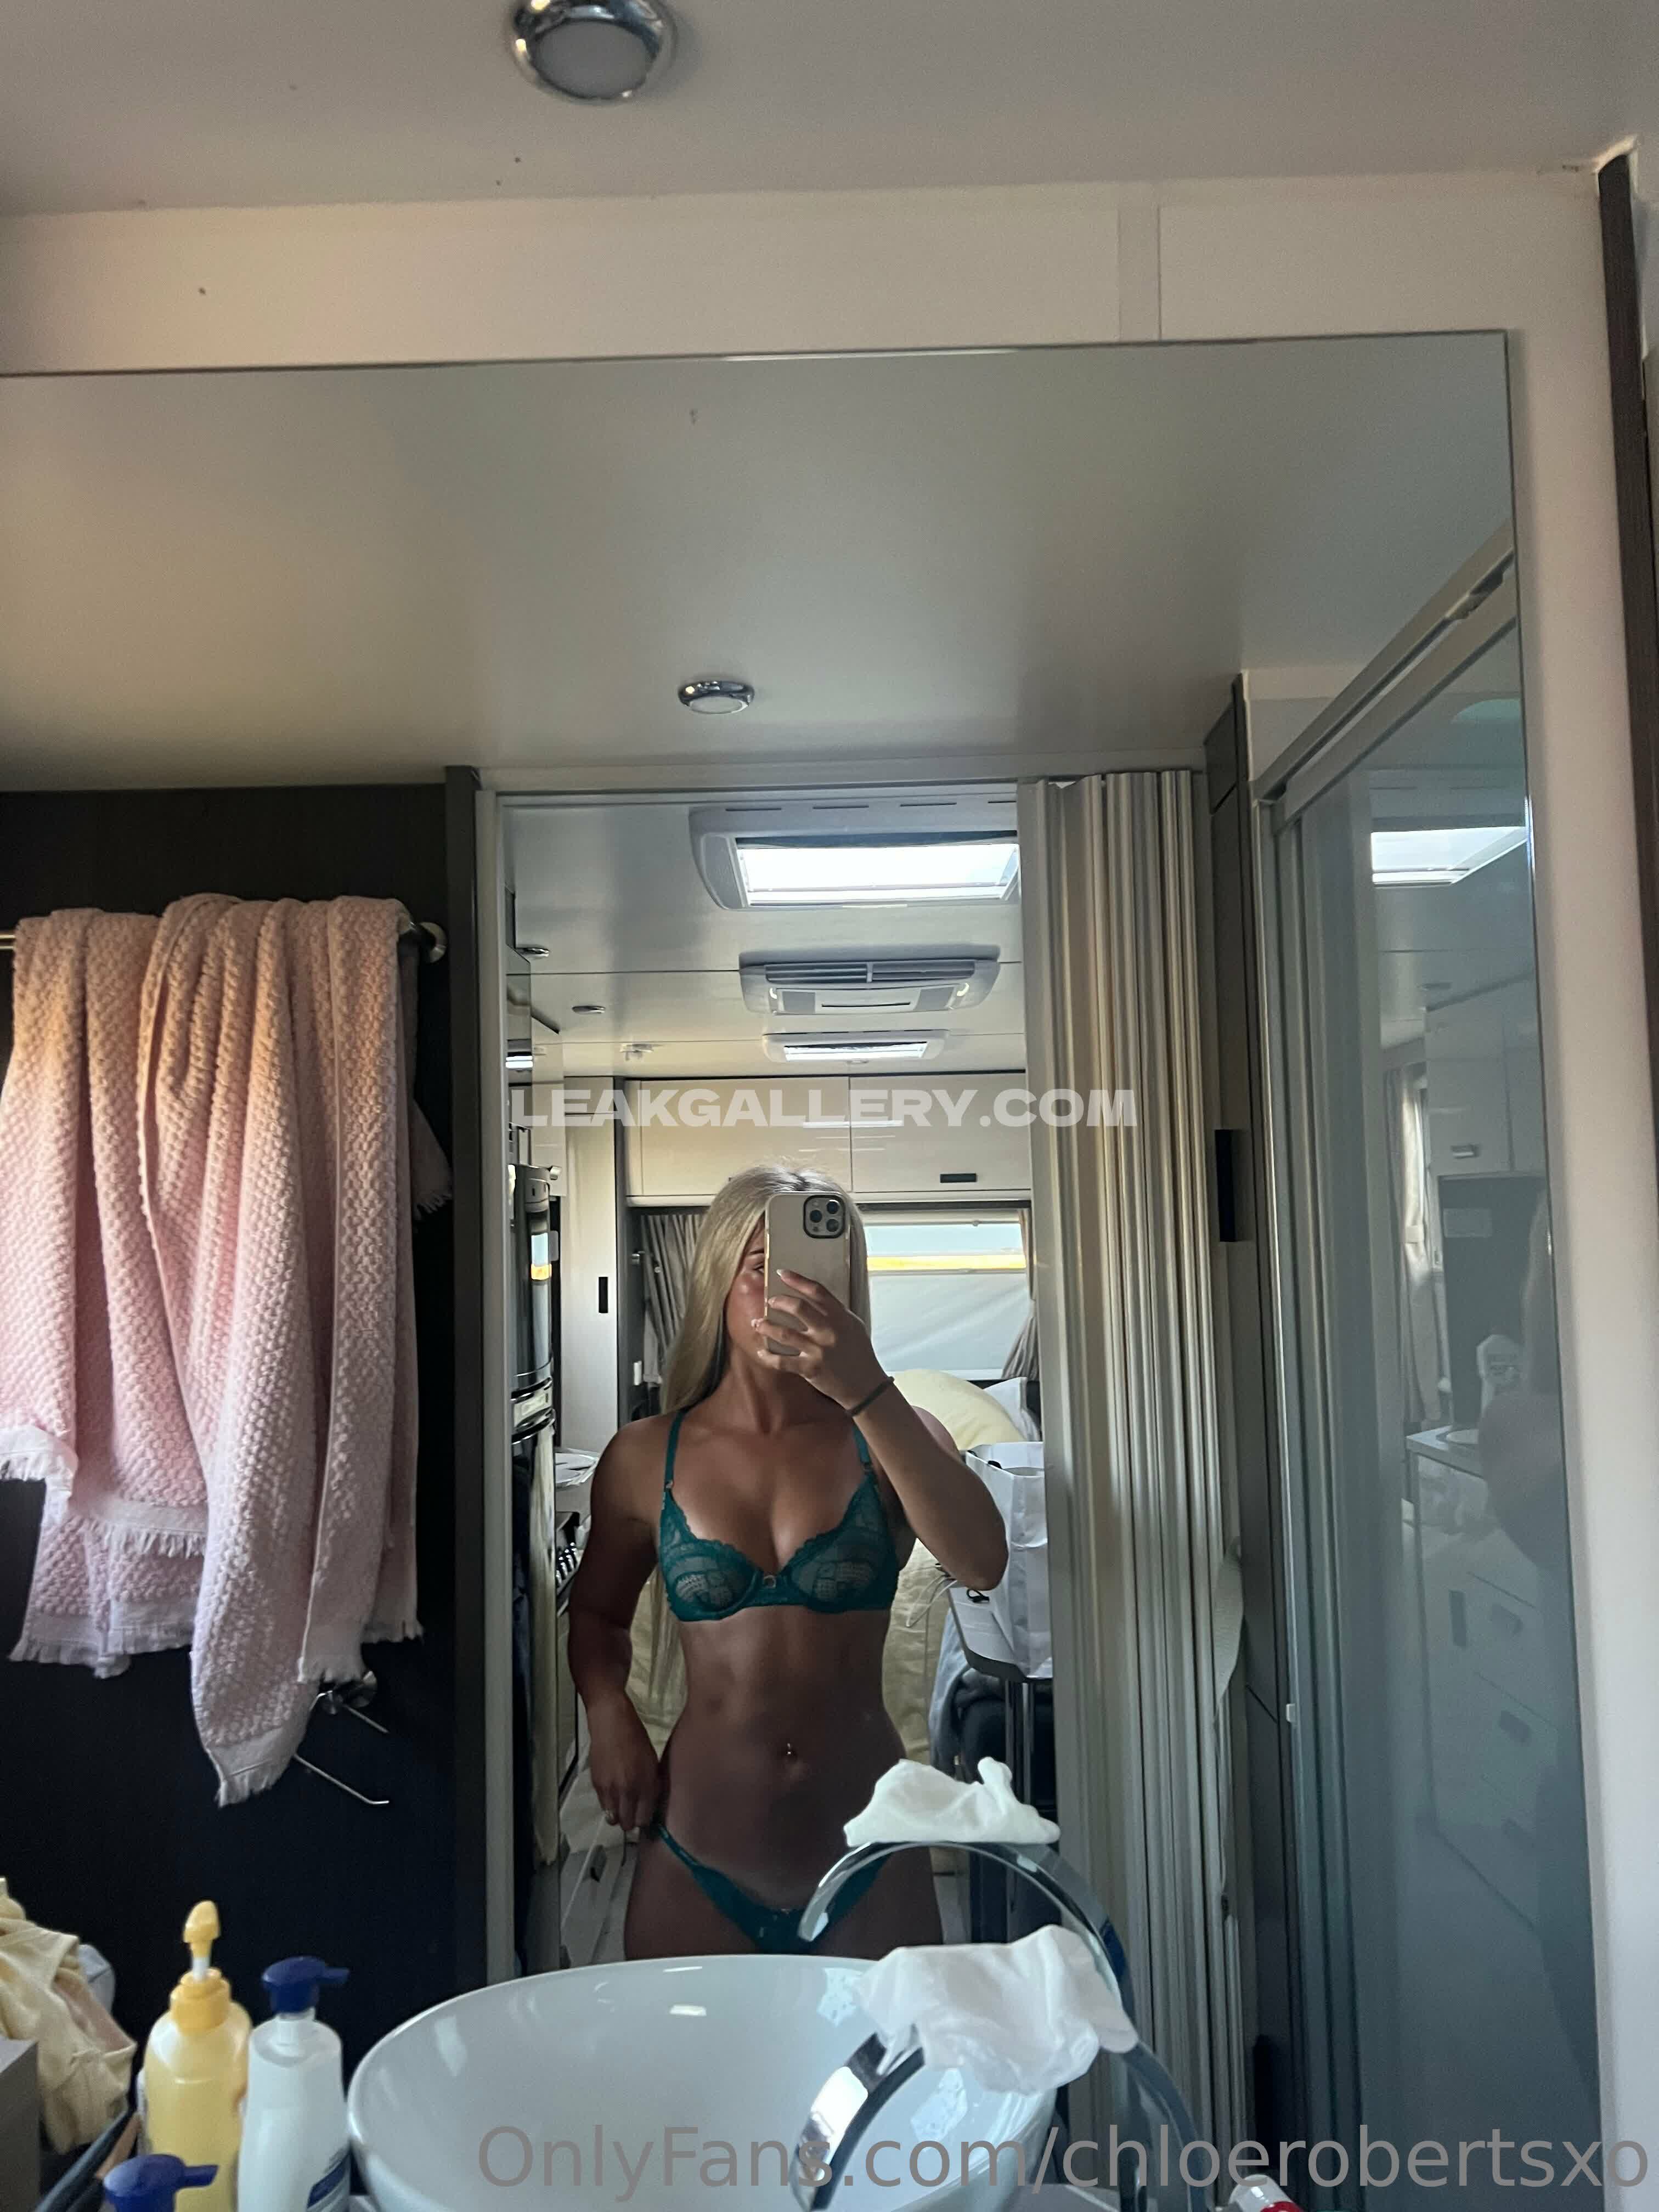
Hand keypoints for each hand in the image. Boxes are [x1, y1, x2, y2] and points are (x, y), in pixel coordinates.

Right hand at [586, 1695, 660, 1833]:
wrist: (611, 1721)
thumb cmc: (636, 1737)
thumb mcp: (652, 1761)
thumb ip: (651, 1785)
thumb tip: (649, 1803)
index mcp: (645, 1783)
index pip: (645, 1818)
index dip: (645, 1819)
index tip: (645, 1815)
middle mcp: (628, 1790)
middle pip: (628, 1824)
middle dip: (632, 1821)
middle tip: (633, 1811)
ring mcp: (610, 1788)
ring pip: (613, 1819)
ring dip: (618, 1815)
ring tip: (622, 1803)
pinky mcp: (596, 1784)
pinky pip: (603, 1806)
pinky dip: (608, 1804)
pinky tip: (613, 1791)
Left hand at [751, 1270, 886, 1410]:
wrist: (865, 1385)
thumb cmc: (859, 1353)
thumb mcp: (853, 1326)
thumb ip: (835, 1312)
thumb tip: (814, 1298)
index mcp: (840, 1317)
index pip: (817, 1291)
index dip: (797, 1280)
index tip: (782, 1273)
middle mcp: (829, 1331)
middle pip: (798, 1307)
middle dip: (779, 1301)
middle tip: (770, 1301)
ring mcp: (819, 1350)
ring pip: (785, 1334)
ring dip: (767, 1327)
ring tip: (757, 1323)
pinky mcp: (810, 1369)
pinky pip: (782, 1361)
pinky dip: (768, 1357)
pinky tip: (761, 1352)